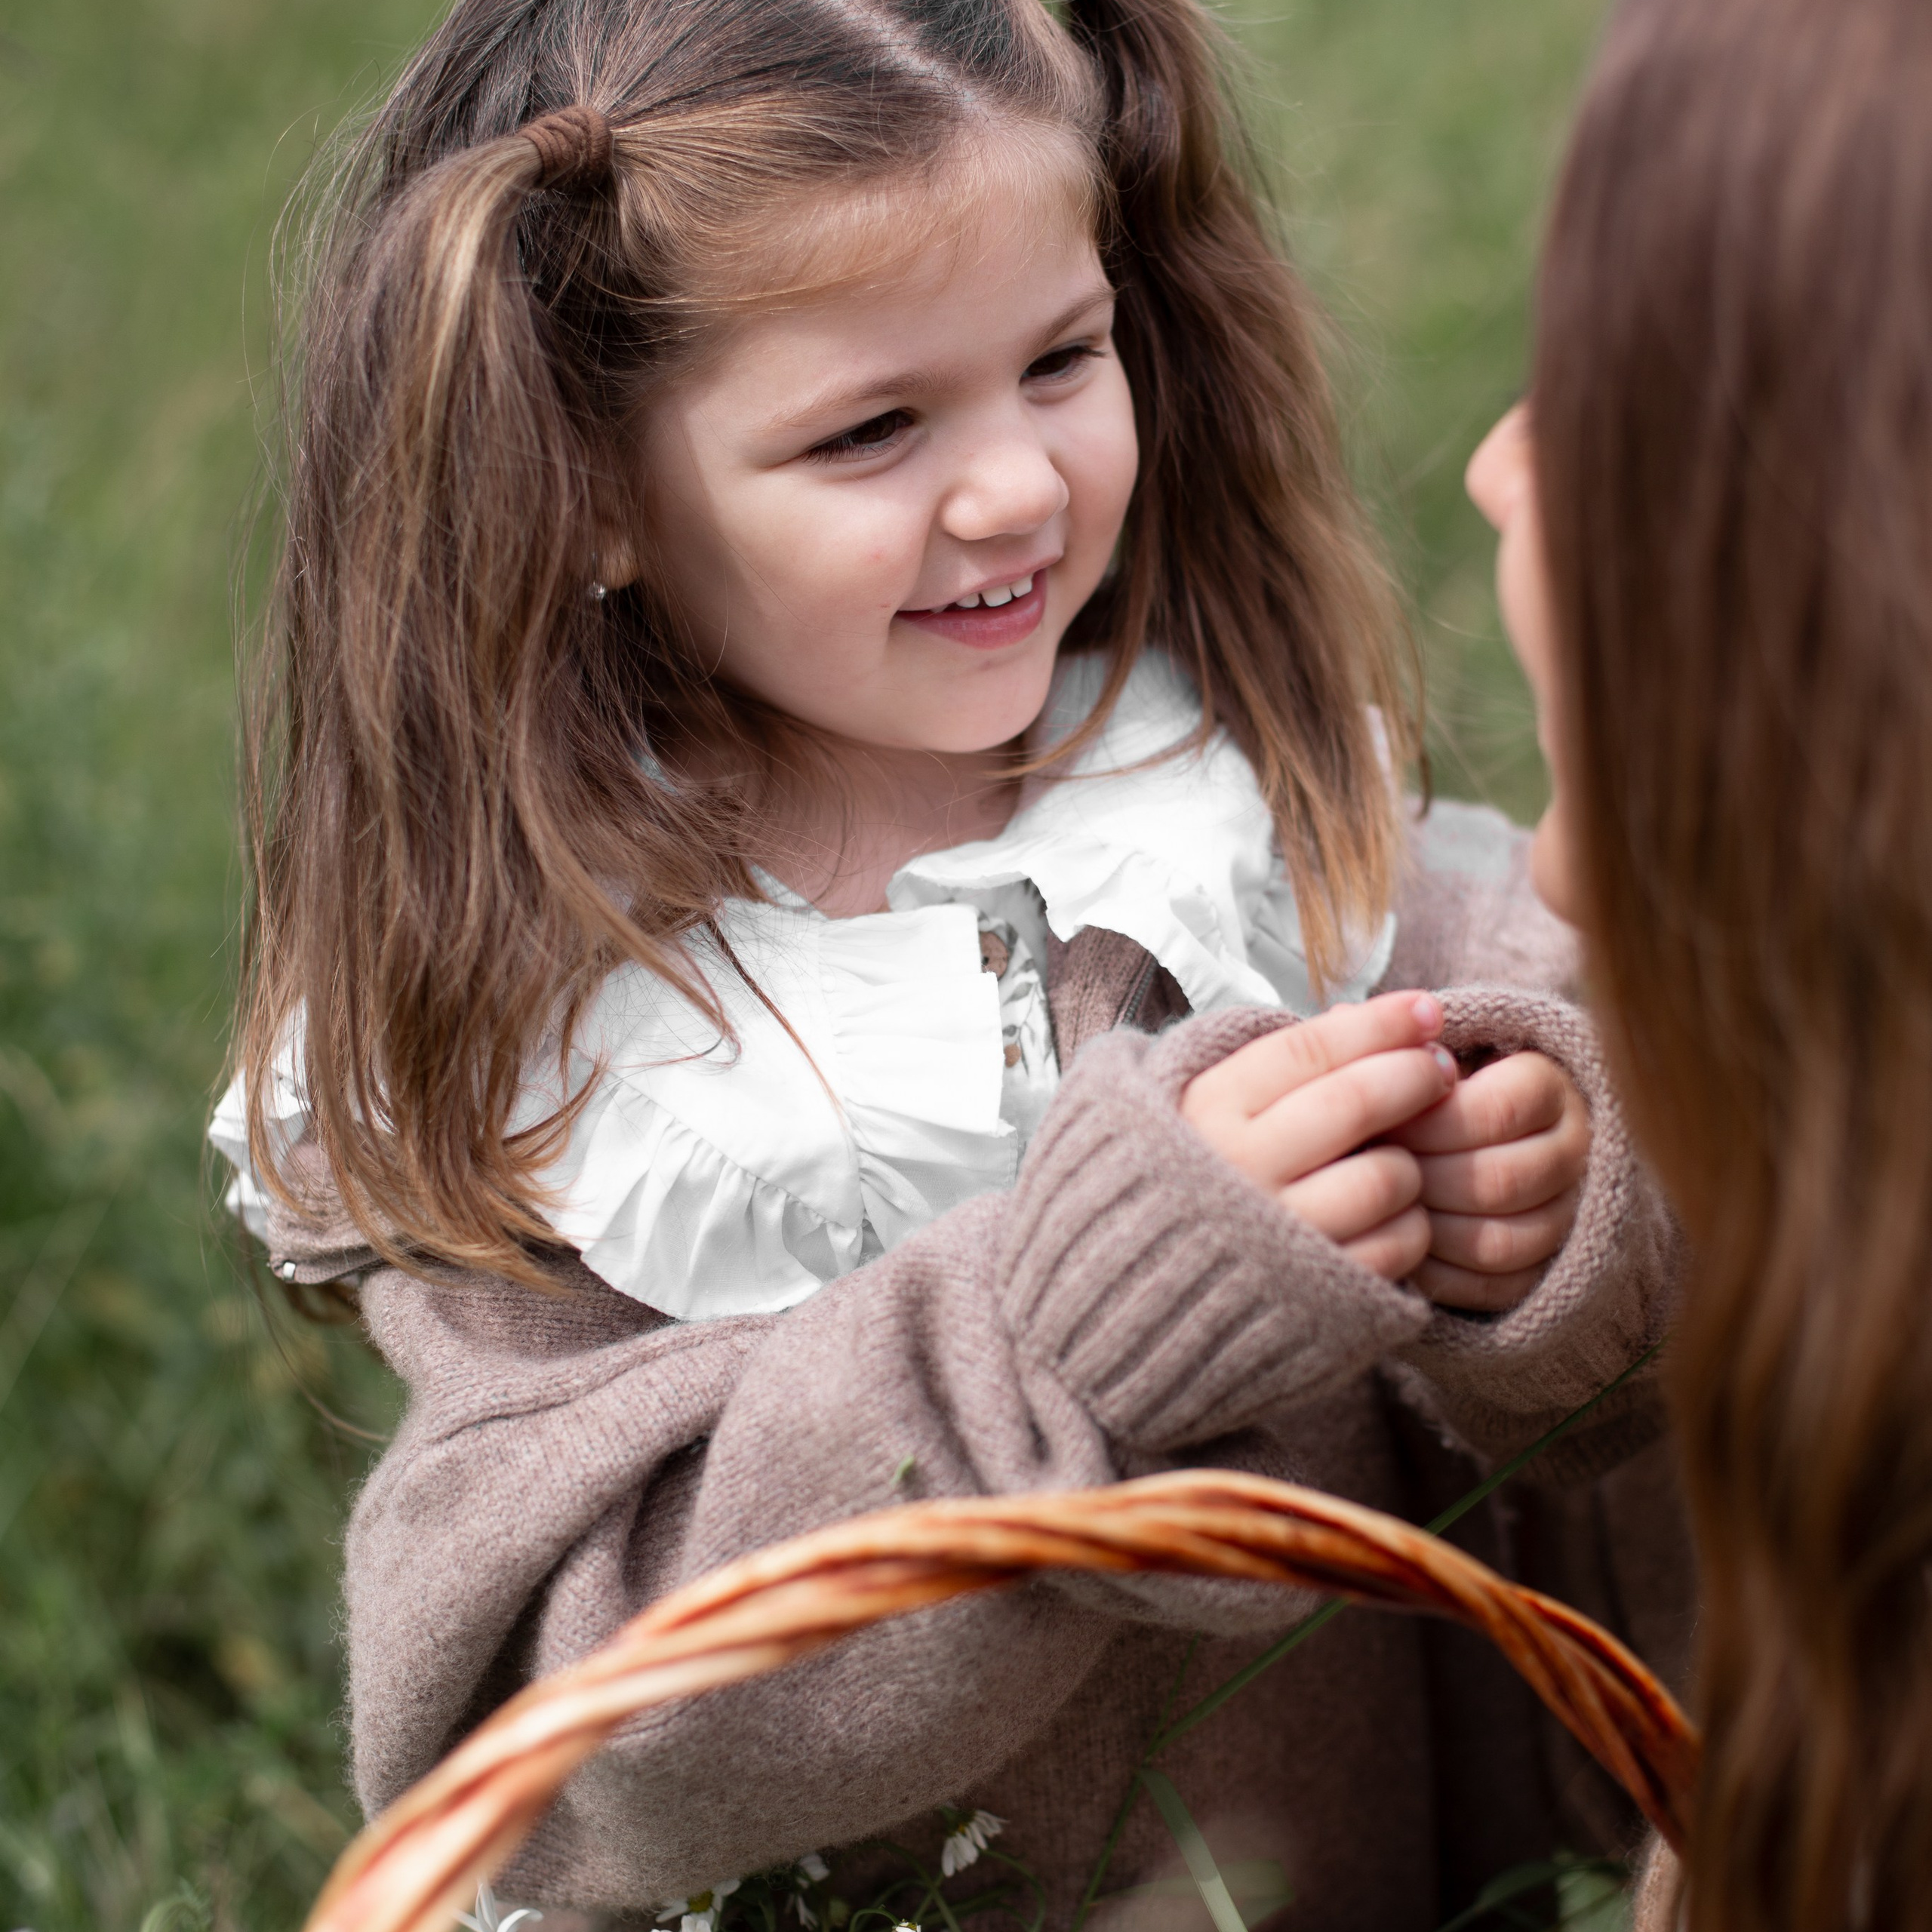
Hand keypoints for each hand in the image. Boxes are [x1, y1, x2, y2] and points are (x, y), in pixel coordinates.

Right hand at [1181, 991, 1458, 1279]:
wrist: (1154, 1279)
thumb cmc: (1205, 1169)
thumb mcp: (1216, 1101)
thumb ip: (1286, 1063)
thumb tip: (1394, 1017)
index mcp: (1209, 1108)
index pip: (1309, 1049)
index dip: (1380, 1023)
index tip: (1426, 1010)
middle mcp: (1238, 1167)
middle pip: (1354, 1103)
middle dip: (1414, 1076)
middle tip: (1439, 1069)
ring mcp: (1276, 1232)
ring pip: (1384, 1177)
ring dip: (1408, 1162)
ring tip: (1399, 1159)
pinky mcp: (1313, 1290)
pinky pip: (1395, 1245)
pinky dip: (1409, 1225)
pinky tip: (1391, 1214)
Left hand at [1384, 1050, 1588, 1310]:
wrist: (1455, 1142)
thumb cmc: (1426, 1090)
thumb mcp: (1414, 1054)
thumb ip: (1387, 1042)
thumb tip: (1340, 1020)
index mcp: (1547, 1084)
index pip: (1499, 1109)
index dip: (1431, 1123)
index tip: (1383, 1123)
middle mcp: (1575, 1148)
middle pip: (1501, 1179)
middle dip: (1423, 1180)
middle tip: (1370, 1175)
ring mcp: (1569, 1212)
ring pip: (1505, 1239)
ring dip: (1431, 1230)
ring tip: (1380, 1212)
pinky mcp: (1548, 1266)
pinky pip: (1501, 1286)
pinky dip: (1443, 1276)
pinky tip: (1399, 1249)